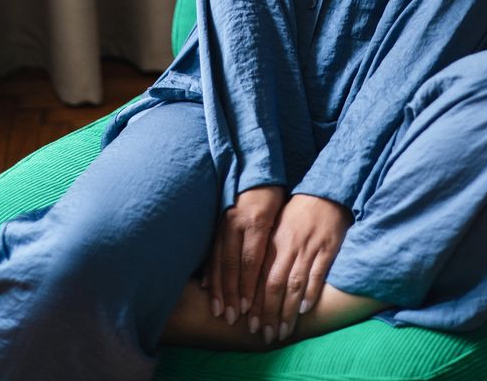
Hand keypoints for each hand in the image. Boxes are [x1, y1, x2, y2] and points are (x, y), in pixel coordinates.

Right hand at [202, 185, 285, 325]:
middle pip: (231, 265)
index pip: (250, 261)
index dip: (247, 286)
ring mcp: (223, 224)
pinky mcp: (217, 223)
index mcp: (256, 223)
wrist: (254, 168)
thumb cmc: (273, 194)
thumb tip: (276, 272)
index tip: (247, 308)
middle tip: (231, 317)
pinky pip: (211, 250)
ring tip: (217, 309)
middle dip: (230, 294)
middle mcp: (236, 224)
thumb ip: (275, 240)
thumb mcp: (280, 213)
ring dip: (217, 288)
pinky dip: (209, 270)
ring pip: (217, 260)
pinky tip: (206, 287)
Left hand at [248, 193, 352, 343]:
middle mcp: (287, 246)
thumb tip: (250, 280)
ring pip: (294, 284)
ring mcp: (308, 248)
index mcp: (272, 241)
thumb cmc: (298, 212)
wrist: (326, 192)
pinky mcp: (327, 249)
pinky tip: (304, 310)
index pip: (258, 276)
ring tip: (282, 331)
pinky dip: (310, 292)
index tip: (248, 324)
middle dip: (268, 313)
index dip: (253, 302)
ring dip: (287, 311)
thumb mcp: (276, 227)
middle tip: (265, 335)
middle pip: (274, 285)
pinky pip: (317, 274)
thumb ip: (265, 252)